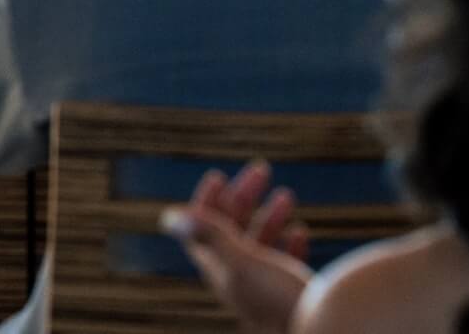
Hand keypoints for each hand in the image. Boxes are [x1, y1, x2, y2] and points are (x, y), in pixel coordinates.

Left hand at [163, 160, 314, 333]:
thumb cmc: (279, 299)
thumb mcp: (241, 261)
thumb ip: (209, 236)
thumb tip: (168, 218)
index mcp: (222, 270)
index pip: (202, 231)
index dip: (206, 202)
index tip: (219, 176)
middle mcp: (240, 279)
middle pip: (232, 231)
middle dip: (244, 198)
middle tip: (261, 169)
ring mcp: (266, 288)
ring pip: (261, 245)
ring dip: (269, 217)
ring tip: (285, 195)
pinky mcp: (291, 295)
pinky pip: (286, 265)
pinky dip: (289, 244)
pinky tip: (300, 231)